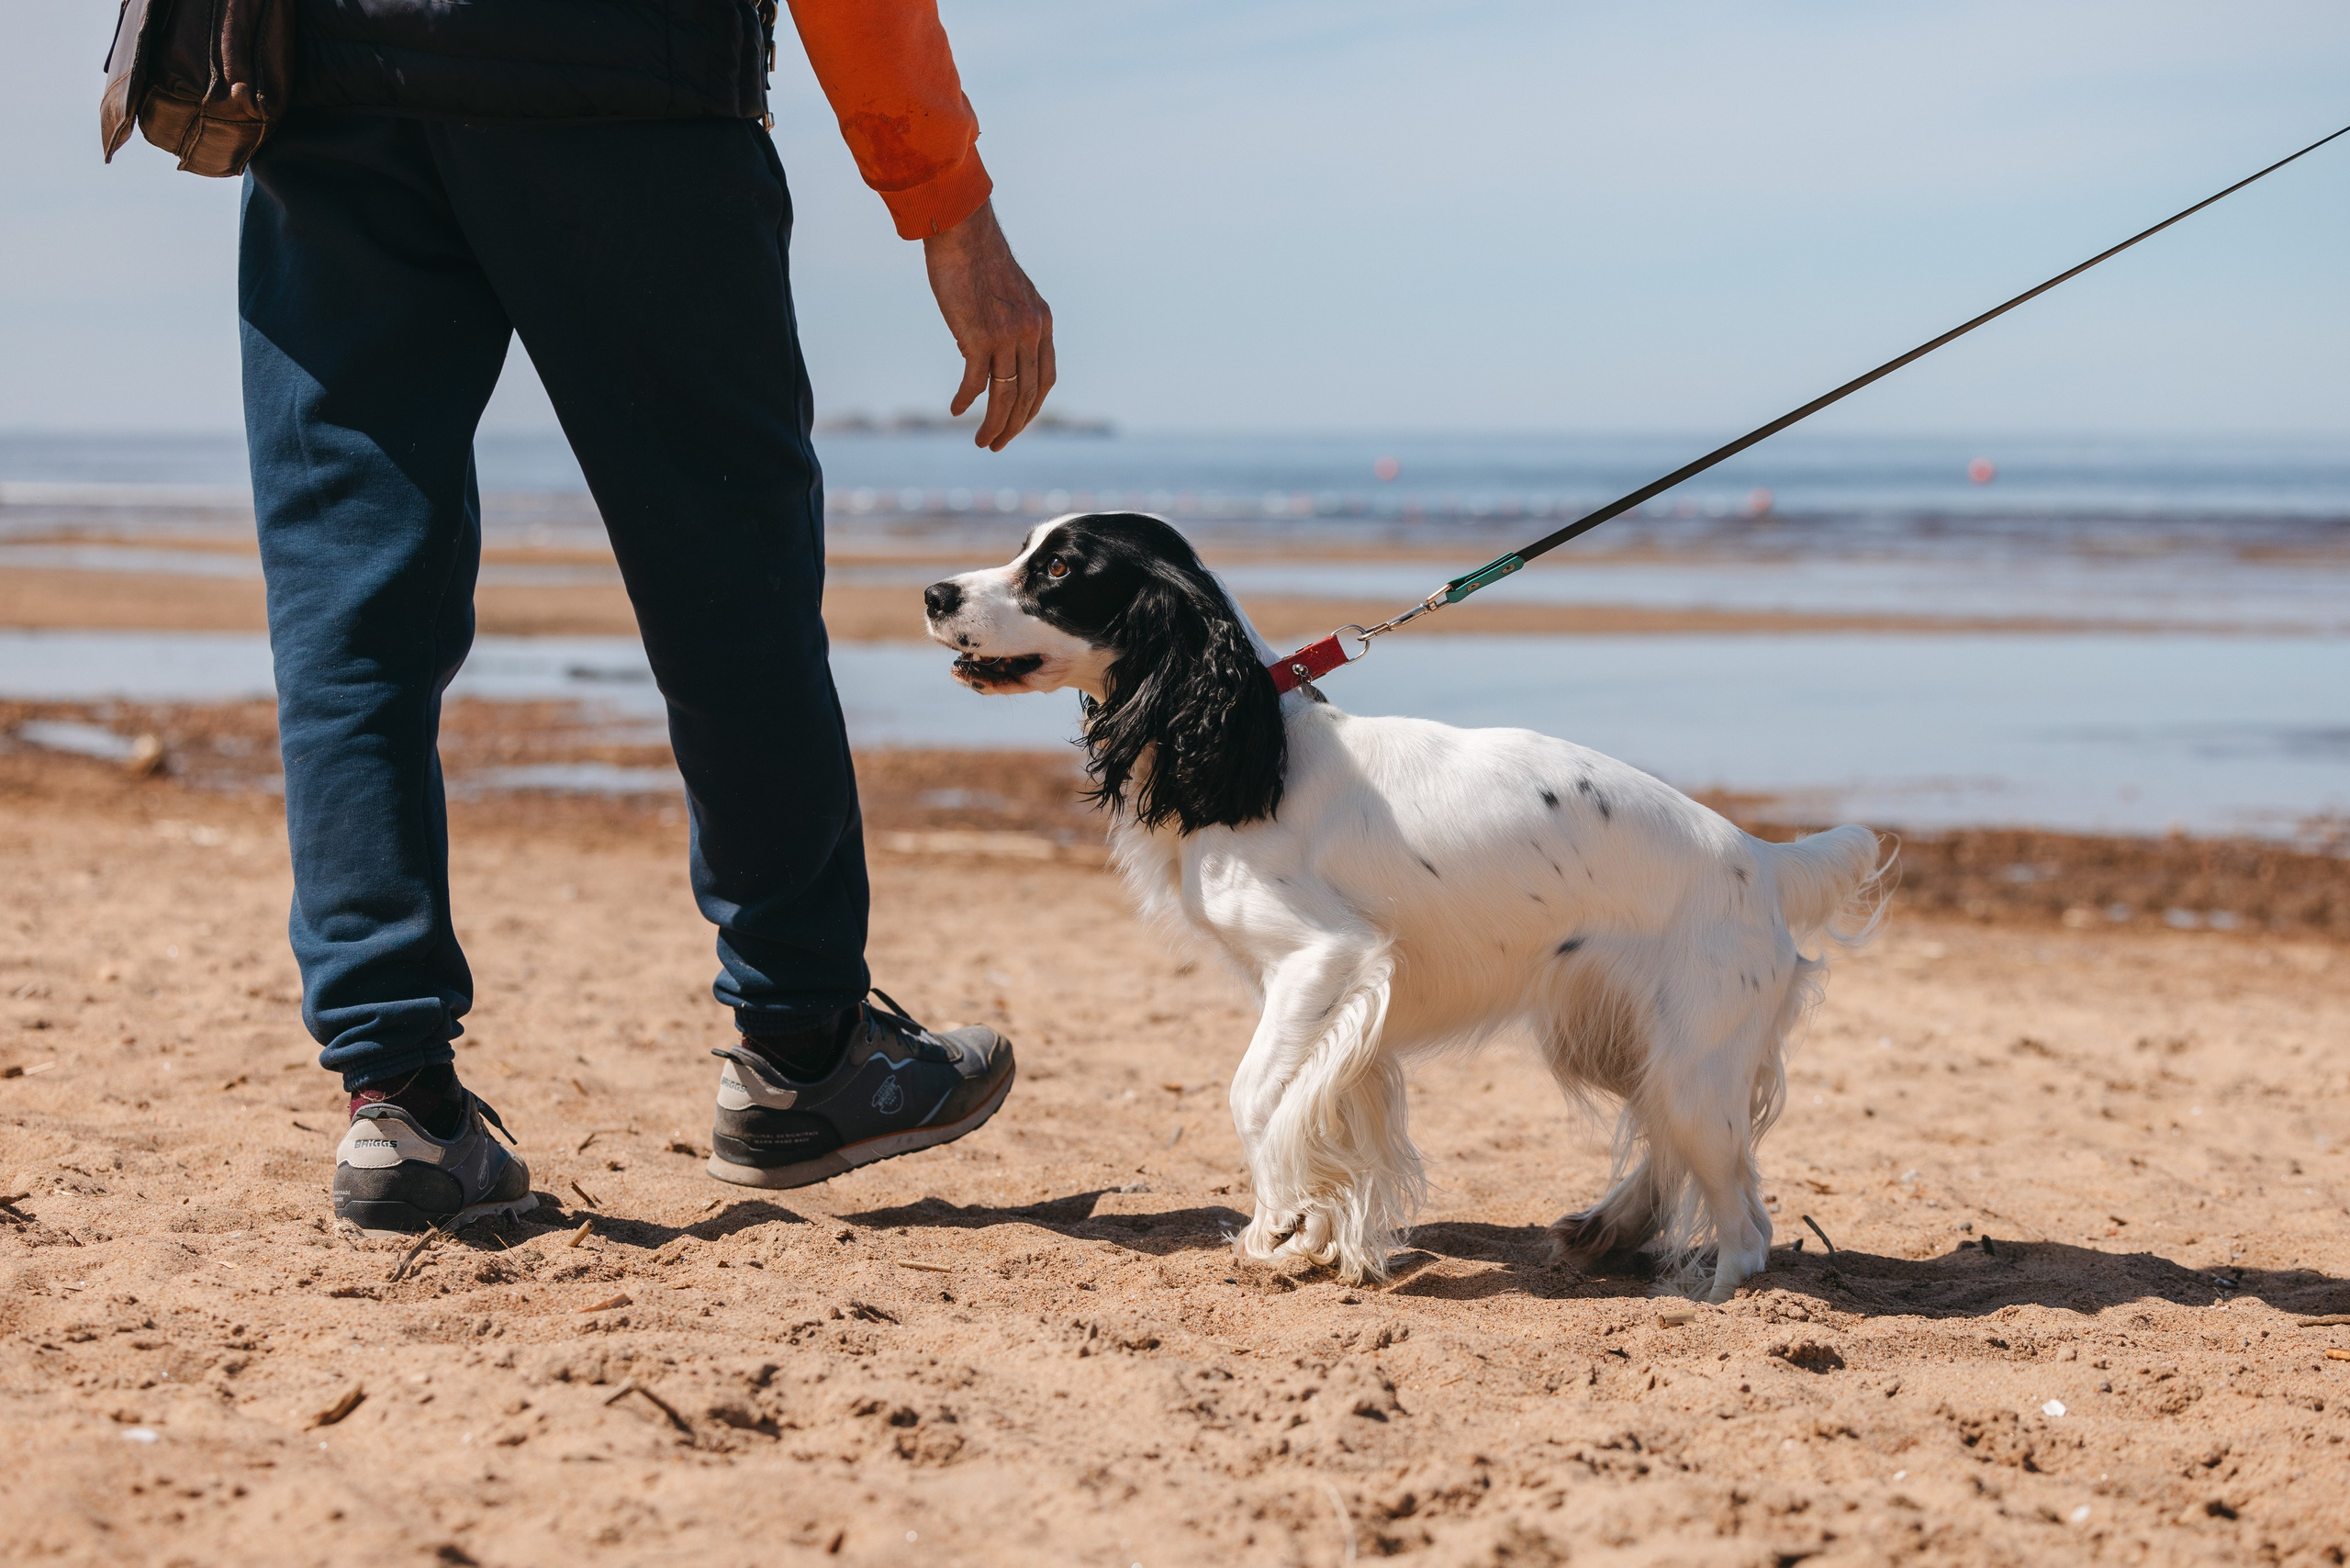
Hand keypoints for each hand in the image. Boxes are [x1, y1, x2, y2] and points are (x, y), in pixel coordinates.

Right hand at [923, 201, 1055, 450]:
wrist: (962, 230)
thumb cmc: (977, 258)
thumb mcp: (1006, 294)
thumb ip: (1005, 323)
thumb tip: (979, 353)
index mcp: (1042, 323)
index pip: (1046, 379)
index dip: (1033, 407)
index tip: (1018, 423)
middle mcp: (1030, 332)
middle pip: (1028, 395)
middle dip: (1014, 426)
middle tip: (997, 444)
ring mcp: (1007, 336)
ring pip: (1005, 396)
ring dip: (994, 425)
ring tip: (982, 442)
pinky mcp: (979, 336)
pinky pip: (976, 383)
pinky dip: (967, 401)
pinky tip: (957, 410)